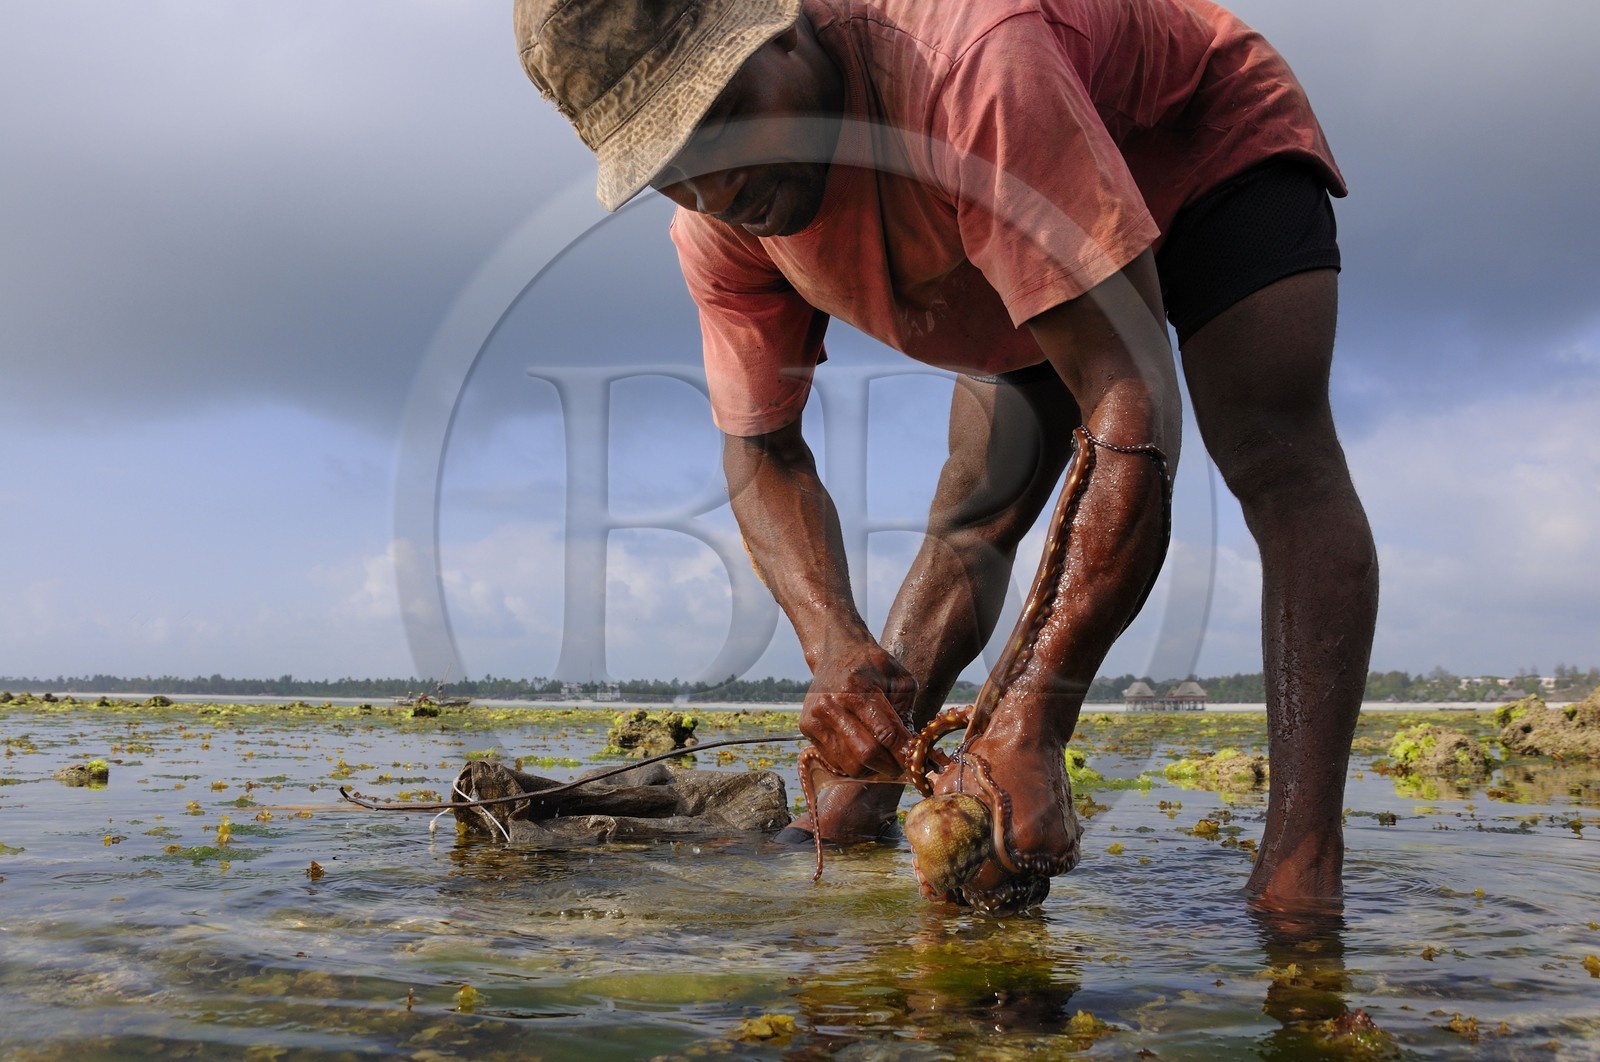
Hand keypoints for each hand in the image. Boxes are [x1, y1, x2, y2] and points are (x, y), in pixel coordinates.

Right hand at [799, 642, 918, 777]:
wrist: (837, 651)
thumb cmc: (872, 666)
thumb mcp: (899, 679)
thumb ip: (907, 713)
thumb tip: (911, 749)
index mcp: (857, 689)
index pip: (886, 733)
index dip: (904, 753)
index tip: (916, 762)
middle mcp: (832, 704)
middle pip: (866, 754)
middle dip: (889, 766)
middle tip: (902, 765)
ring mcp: (816, 717)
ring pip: (850, 764)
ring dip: (871, 768)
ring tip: (883, 758)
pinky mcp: (807, 727)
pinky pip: (835, 761)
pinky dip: (853, 763)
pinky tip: (862, 749)